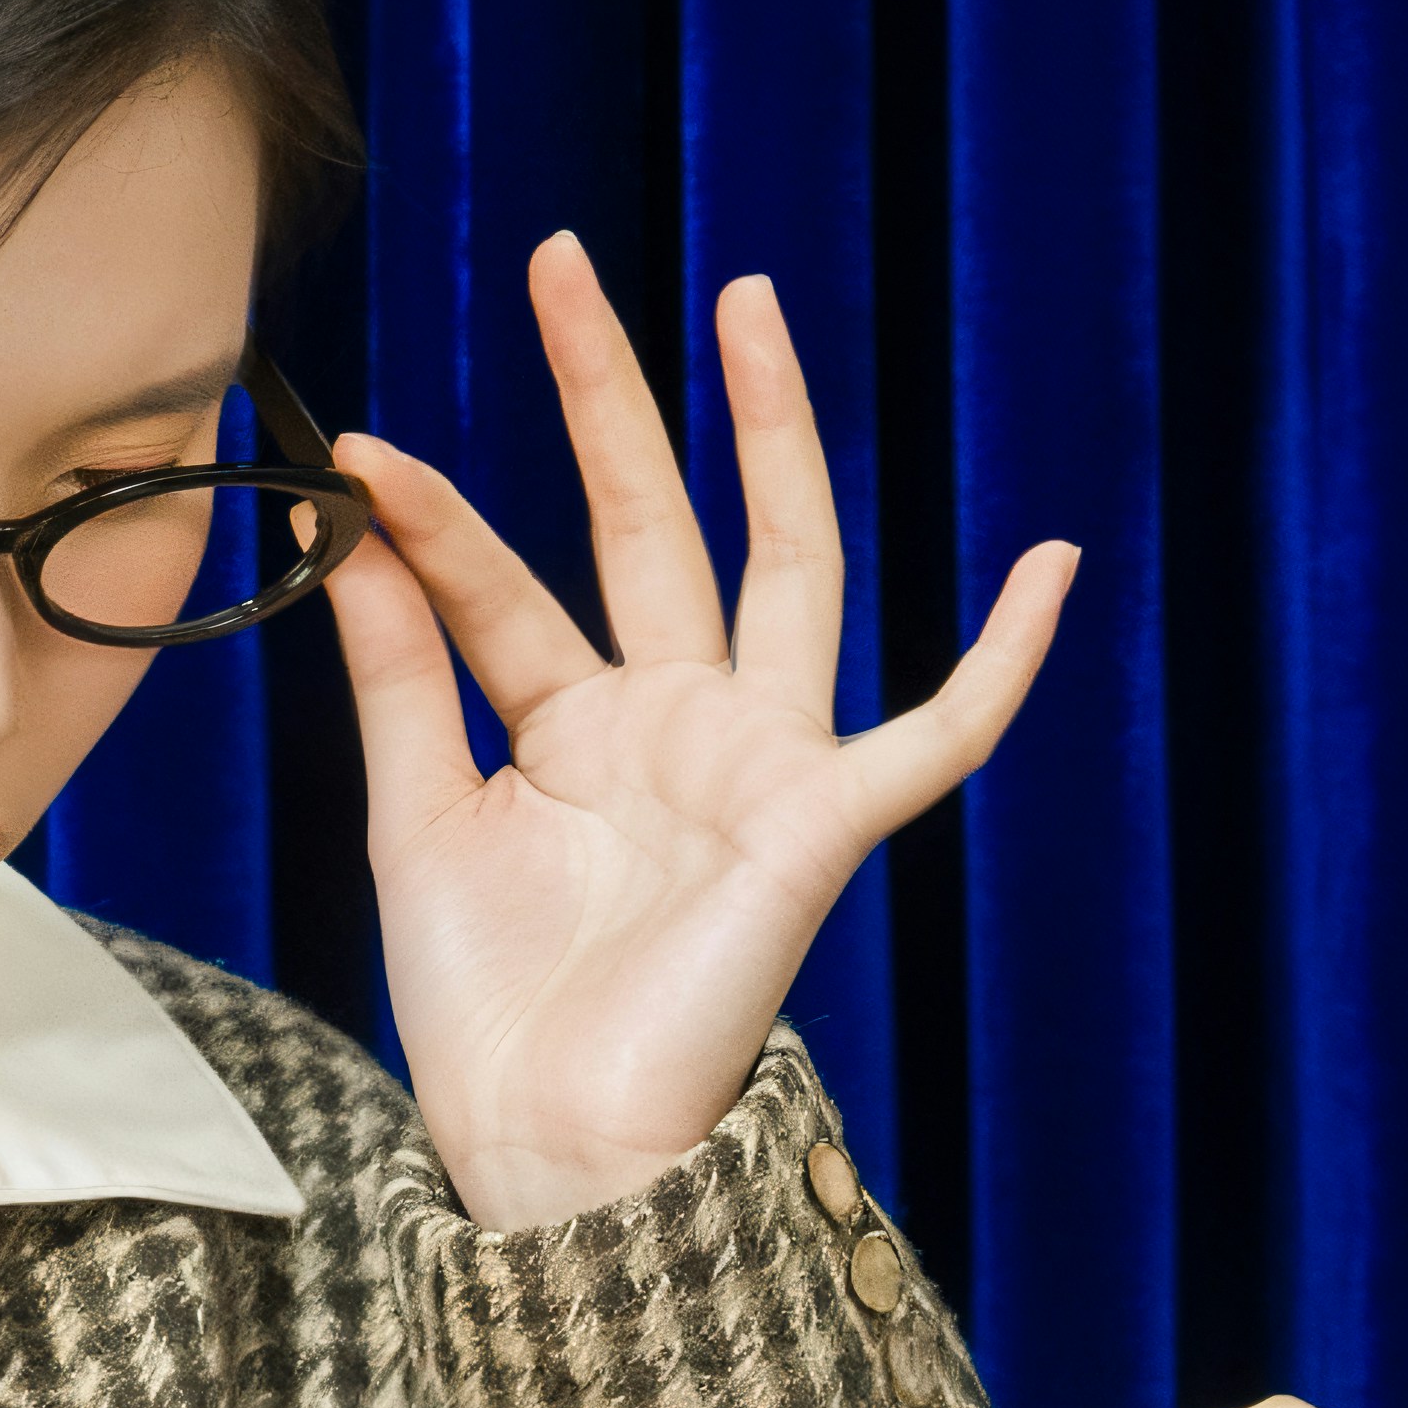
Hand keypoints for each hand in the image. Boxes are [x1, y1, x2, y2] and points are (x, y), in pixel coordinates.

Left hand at [320, 232, 1080, 1229]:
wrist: (549, 1149)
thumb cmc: (492, 1012)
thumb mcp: (421, 821)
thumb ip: (402, 679)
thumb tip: (353, 531)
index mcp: (580, 727)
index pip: (507, 583)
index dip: (436, 519)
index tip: (360, 447)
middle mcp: (678, 721)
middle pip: (651, 518)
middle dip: (609, 393)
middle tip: (559, 258)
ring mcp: (757, 763)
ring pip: (781, 565)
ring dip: (771, 433)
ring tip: (747, 302)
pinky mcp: (820, 826)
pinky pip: (938, 737)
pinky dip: (1002, 662)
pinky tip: (1054, 569)